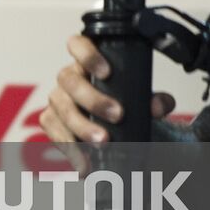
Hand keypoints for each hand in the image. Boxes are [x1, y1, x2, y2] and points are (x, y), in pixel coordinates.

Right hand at [40, 35, 175, 143]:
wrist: (112, 123)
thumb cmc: (121, 100)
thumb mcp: (138, 95)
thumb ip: (152, 98)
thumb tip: (159, 104)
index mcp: (86, 61)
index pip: (77, 45)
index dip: (87, 55)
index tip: (106, 72)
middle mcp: (68, 77)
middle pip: (69, 81)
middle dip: (93, 99)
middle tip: (117, 115)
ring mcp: (57, 99)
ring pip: (61, 109)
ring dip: (82, 127)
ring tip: (103, 143)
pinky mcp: (50, 121)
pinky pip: (55, 134)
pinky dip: (71, 150)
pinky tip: (85, 163)